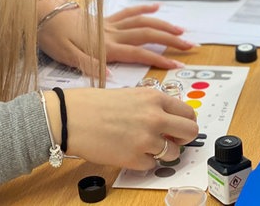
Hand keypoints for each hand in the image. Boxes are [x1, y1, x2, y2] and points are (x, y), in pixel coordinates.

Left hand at [37, 1, 196, 76]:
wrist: (41, 14)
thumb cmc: (52, 37)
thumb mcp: (66, 56)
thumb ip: (90, 65)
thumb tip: (110, 77)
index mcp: (106, 47)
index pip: (139, 53)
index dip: (160, 58)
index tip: (178, 65)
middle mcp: (112, 34)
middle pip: (148, 35)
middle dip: (171, 40)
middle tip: (190, 45)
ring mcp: (110, 25)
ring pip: (143, 22)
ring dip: (164, 25)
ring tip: (181, 30)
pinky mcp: (105, 19)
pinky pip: (129, 12)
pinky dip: (144, 9)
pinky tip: (157, 8)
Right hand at [44, 87, 198, 169]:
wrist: (69, 118)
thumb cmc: (94, 104)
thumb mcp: (131, 95)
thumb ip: (153, 106)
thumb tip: (169, 119)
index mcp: (155, 98)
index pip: (188, 113)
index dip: (186, 122)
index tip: (180, 127)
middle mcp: (155, 118)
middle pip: (190, 133)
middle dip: (184, 139)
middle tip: (173, 141)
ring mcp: (146, 139)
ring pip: (173, 153)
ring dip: (164, 153)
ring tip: (146, 147)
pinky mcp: (134, 158)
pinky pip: (152, 165)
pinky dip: (144, 162)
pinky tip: (130, 152)